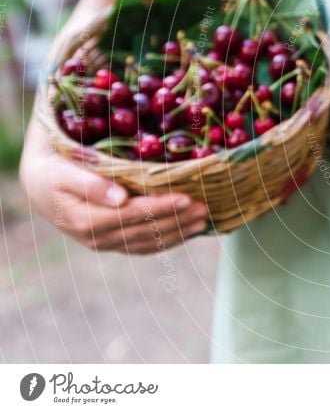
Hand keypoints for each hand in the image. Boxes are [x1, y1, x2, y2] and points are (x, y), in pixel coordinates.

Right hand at [20, 119, 208, 253]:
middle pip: (144, 231)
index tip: (185, 197)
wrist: (40, 184)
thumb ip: (90, 184)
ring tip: (202, 219)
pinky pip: (144, 246)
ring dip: (177, 232)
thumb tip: (120, 199)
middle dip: (176, 220)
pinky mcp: (113, 242)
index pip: (131, 216)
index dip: (160, 208)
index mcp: (84, 220)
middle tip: (203, 207)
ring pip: (148, 242)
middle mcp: (96, 238)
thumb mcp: (64, 170)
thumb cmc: (53, 168)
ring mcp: (105, 243)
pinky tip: (188, 231)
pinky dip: (168, 240)